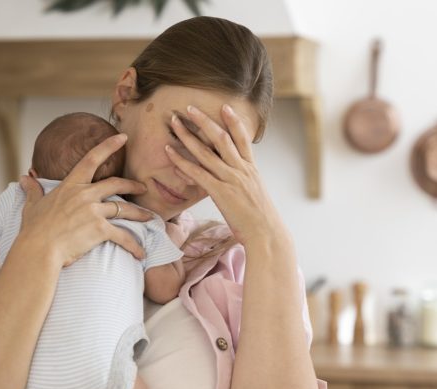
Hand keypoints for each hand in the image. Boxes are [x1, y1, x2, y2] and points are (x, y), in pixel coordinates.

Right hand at [15, 134, 151, 266]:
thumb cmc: (34, 230)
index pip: (92, 159)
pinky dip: (134, 245)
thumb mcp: (32, 206)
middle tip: (144, 187)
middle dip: (133, 185)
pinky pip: (123, 236)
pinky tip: (141, 252)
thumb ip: (33, 190)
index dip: (109, 146)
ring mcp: (94, 211)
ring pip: (125, 209)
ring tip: (150, 218)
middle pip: (116, 184)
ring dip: (140, 214)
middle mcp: (85, 194)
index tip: (123, 137)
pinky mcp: (100, 229)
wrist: (38, 249)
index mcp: (71, 186)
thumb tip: (23, 179)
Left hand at [165, 104, 287, 246]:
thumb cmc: (261, 219)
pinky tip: (170, 152)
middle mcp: (241, 170)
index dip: (233, 121)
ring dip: (188, 135)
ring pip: (206, 152)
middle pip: (221, 138)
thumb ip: (244, 182)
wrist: (266, 234)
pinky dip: (182, 160)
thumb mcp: (255, 194)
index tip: (224, 106)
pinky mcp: (220, 192)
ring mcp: (231, 180)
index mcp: (251, 169)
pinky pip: (198, 172)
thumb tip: (235, 179)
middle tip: (189, 108)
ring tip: (175, 122)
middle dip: (204, 121)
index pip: (243, 138)